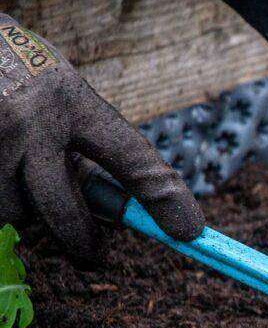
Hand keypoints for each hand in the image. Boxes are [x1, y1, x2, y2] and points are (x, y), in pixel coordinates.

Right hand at [0, 15, 202, 259]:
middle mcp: (28, 121)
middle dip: (80, 240)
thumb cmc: (18, 73)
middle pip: (62, 211)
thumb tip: (120, 213)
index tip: (188, 231)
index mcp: (69, 100)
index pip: (131, 157)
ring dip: (20, 206)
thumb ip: (91, 146)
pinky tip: (2, 169)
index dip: (162, 198)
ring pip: (15, 212)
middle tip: (94, 255)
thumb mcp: (62, 94)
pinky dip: (0, 197)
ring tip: (15, 171)